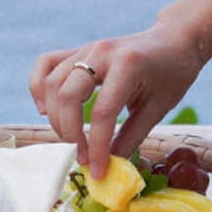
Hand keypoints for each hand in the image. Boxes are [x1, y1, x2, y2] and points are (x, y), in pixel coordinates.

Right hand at [29, 20, 205, 176]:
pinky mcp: (77, 50)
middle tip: (82, 155)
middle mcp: (101, 53)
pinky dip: (38, 86)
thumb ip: (131, 136)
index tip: (97, 171)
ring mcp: (86, 48)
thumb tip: (108, 165)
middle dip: (70, 132)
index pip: (102, 113)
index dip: (97, 147)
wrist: (173, 40)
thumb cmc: (173, 74)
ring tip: (70, 138)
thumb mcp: (159, 108)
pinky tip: (45, 109)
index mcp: (128, 66)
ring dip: (56, 117)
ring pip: (52, 83)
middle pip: (68, 96)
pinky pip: (46, 64)